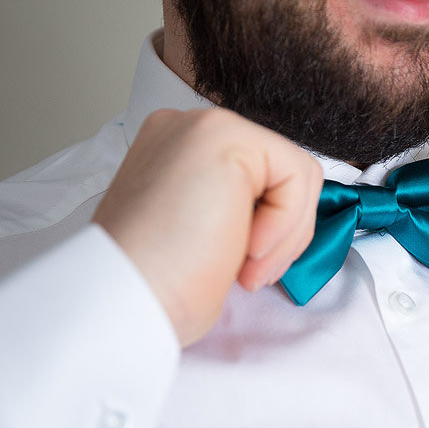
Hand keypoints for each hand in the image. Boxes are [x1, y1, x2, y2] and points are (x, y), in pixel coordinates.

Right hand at [92, 108, 322, 345]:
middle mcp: (186, 131)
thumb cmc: (160, 287)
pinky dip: (286, 225)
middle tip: (248, 275)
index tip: (241, 271)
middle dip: (283, 235)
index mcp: (176, 156)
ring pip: (297, 175)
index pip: (259, 182)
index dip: (268, 233)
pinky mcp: (226, 134)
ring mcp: (203, 126)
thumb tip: (285, 219)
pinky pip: (298, 176)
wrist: (130, 300)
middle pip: (282, 174)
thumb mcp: (208, 239)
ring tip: (245, 269)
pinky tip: (246, 249)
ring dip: (285, 237)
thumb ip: (238, 212)